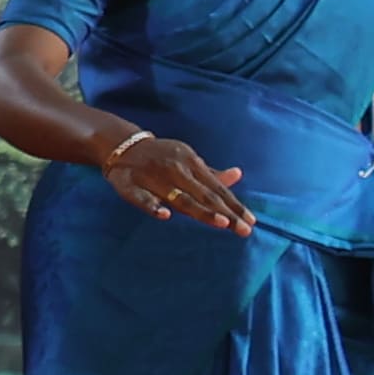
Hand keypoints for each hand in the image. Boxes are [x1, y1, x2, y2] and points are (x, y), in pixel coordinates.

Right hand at [96, 132, 248, 231]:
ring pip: (180, 198)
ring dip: (200, 210)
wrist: (123, 144)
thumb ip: (211, 173)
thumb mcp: (188, 160)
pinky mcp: (130, 185)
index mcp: (190, 162)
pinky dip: (153, 206)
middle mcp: (175, 169)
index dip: (234, 205)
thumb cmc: (162, 156)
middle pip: (204, 195)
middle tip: (243, 230)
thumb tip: (237, 175)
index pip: (216, 188)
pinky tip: (165, 215)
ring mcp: (153, 177)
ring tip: (220, 223)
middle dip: (225, 213)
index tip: (250, 221)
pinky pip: (142, 198)